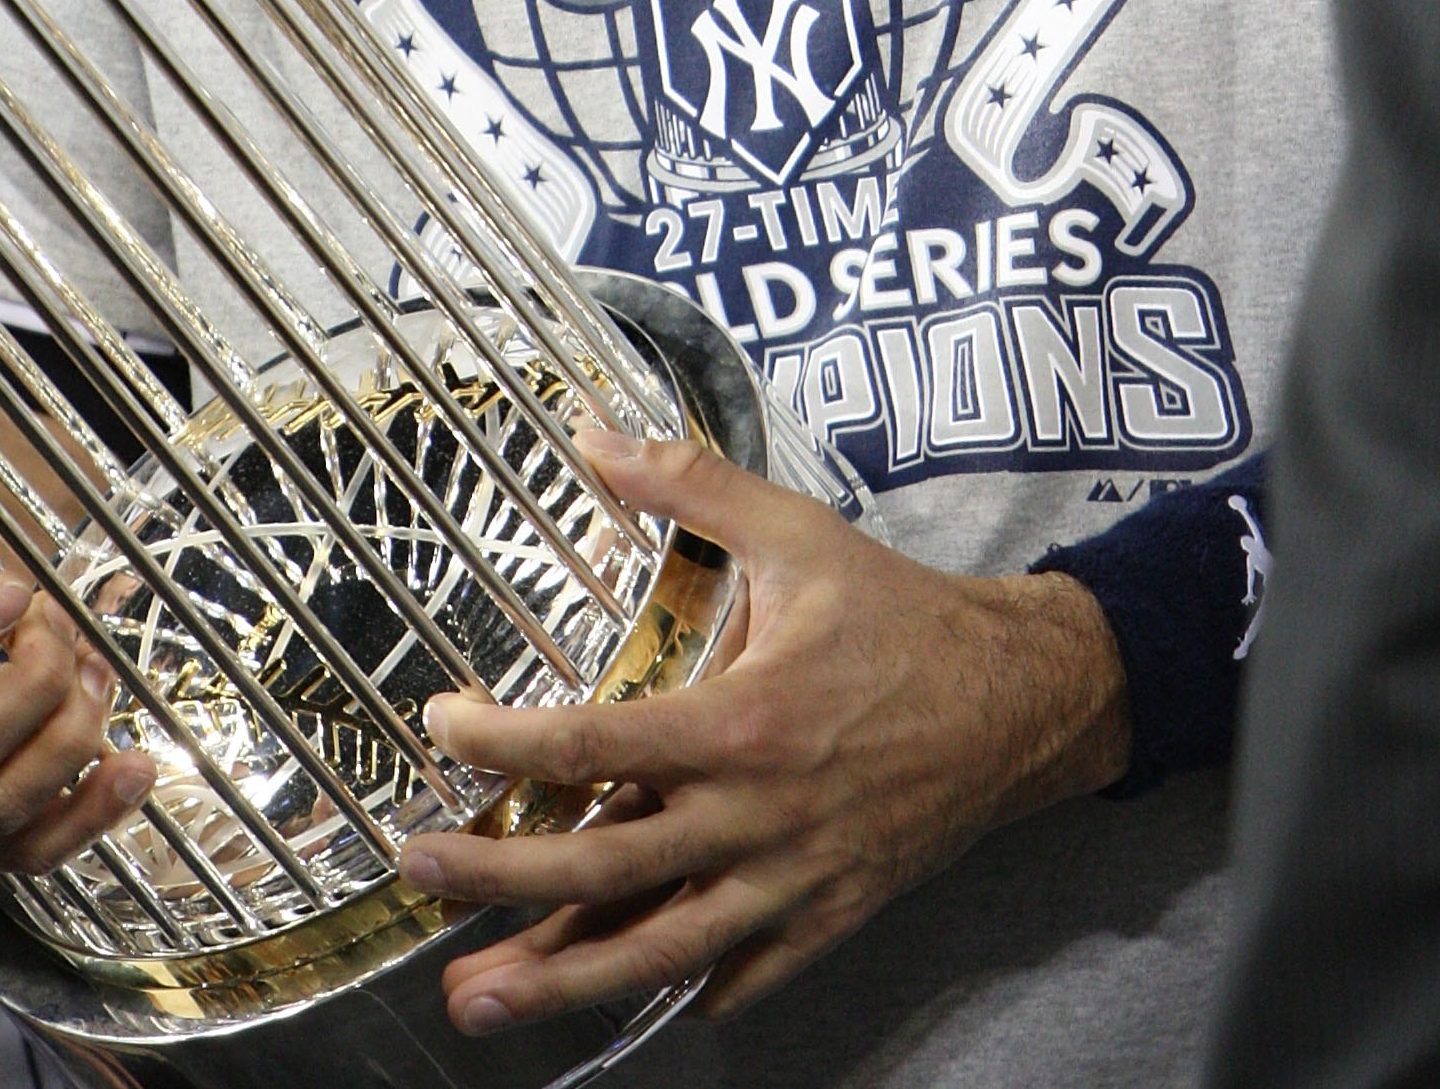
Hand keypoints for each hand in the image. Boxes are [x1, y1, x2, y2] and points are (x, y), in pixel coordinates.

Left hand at [403, 428, 1127, 1035]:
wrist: (1021, 701)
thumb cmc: (900, 616)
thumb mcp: (795, 530)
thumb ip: (690, 483)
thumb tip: (592, 437)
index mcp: (741, 722)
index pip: (593, 746)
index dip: (503, 744)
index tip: (441, 727)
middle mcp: (757, 816)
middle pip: (605, 864)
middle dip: (500, 878)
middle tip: (418, 873)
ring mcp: (794, 880)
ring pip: (662, 948)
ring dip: (563, 977)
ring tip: (481, 999)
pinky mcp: (831, 916)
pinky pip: (747, 973)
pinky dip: (687, 991)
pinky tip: (626, 1001)